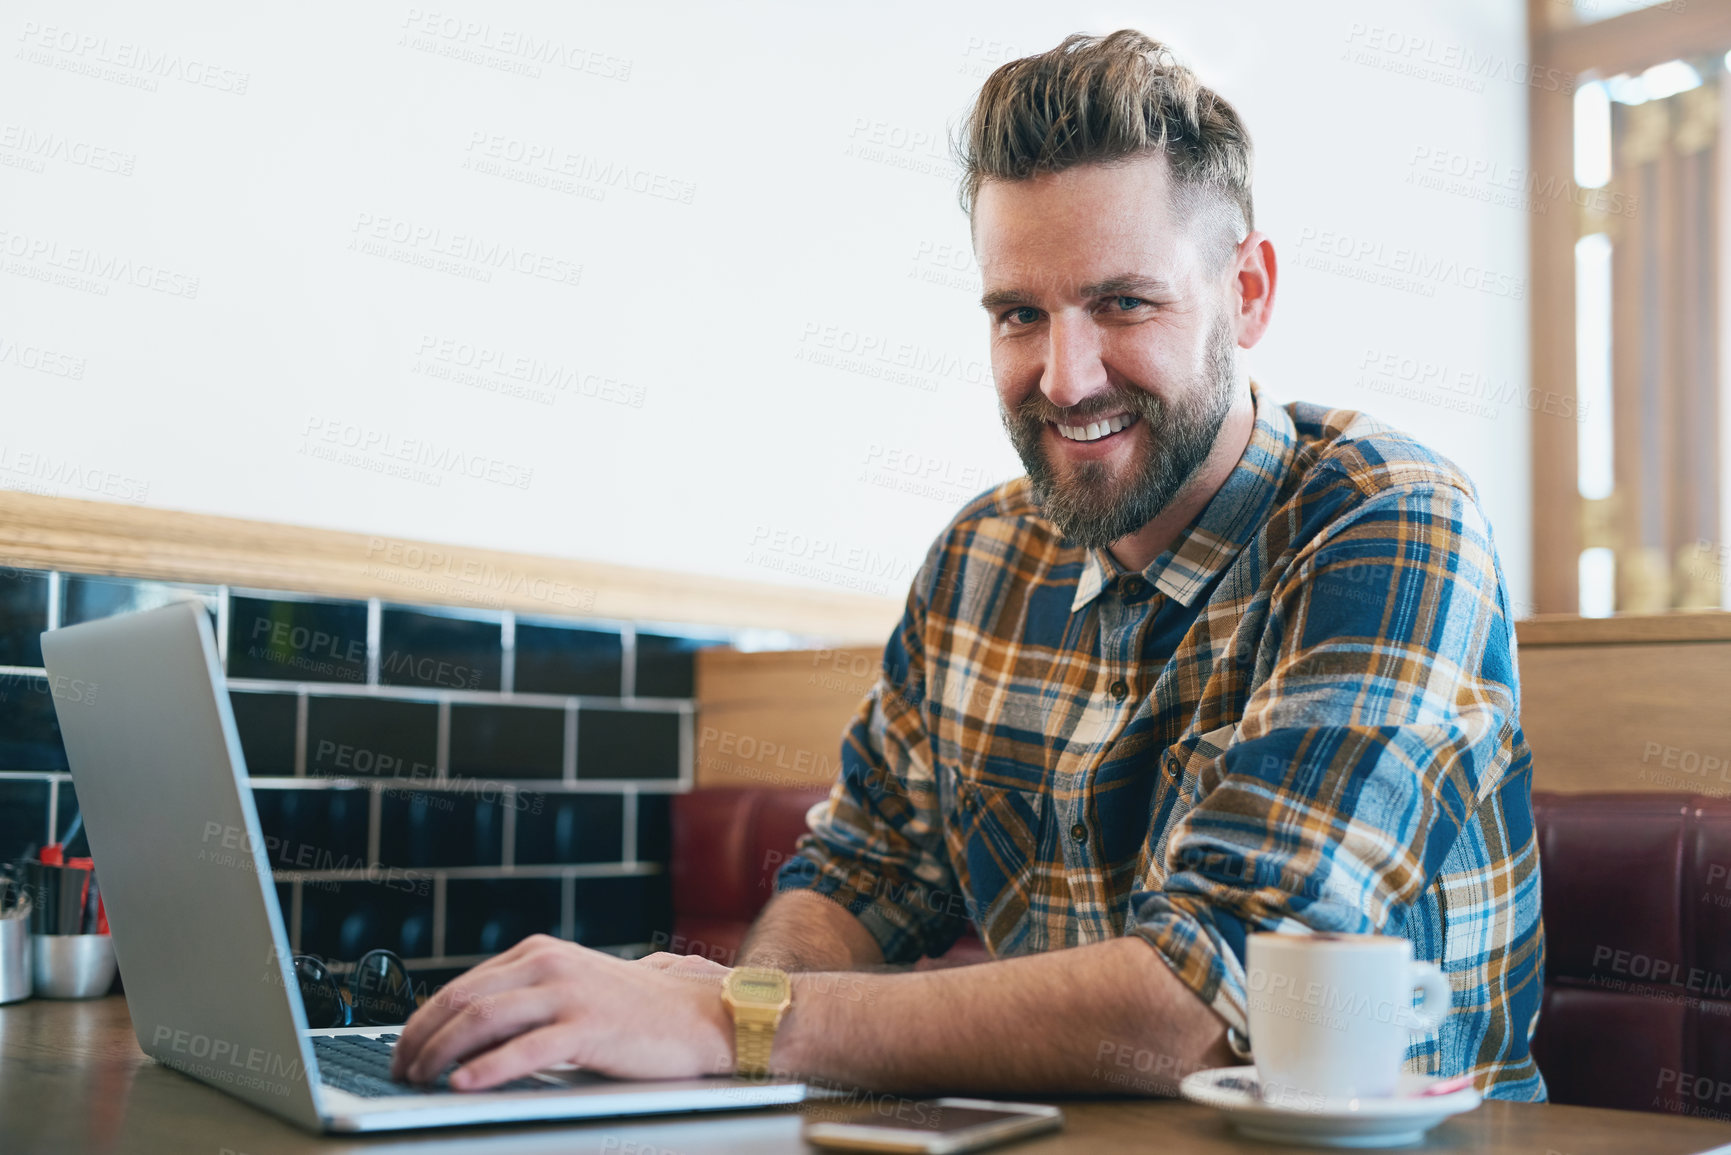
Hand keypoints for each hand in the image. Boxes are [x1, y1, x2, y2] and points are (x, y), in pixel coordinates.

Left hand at [387, 935, 733, 1089]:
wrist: (700, 1015)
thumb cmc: (636, 1012)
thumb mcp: (572, 990)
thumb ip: (526, 1000)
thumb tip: (466, 1033)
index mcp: (540, 954)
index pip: (461, 987)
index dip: (422, 1023)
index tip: (402, 1052)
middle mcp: (549, 965)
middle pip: (462, 1000)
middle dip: (420, 1040)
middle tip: (400, 1072)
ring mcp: (569, 993)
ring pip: (483, 1020)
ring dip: (440, 1054)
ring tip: (420, 1081)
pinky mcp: (590, 1026)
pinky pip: (525, 1049)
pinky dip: (487, 1069)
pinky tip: (463, 1085)